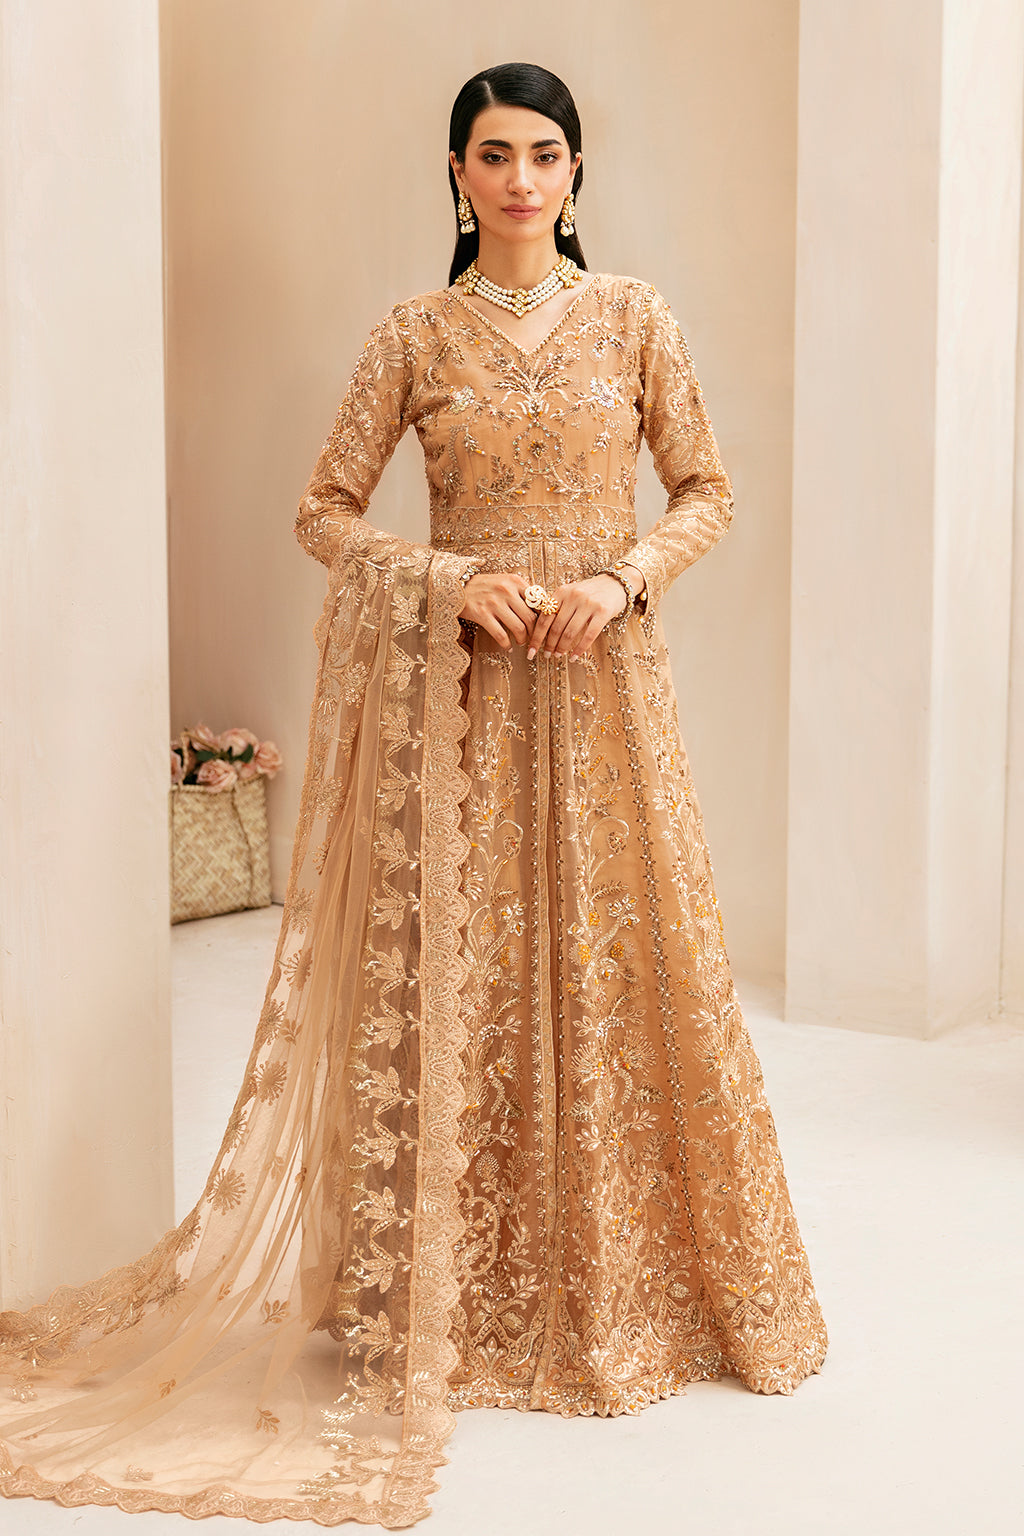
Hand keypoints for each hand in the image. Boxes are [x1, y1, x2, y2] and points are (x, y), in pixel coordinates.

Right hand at [458, 572, 536, 649]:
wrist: (457, 586)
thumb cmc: (484, 586)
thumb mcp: (504, 581)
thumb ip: (520, 592)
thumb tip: (540, 609)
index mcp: (515, 581)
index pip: (538, 602)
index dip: (543, 617)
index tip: (542, 626)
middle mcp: (506, 590)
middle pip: (530, 617)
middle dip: (534, 632)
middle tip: (532, 638)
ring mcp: (494, 603)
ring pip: (518, 628)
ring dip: (522, 639)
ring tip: (520, 642)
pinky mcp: (482, 614)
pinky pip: (500, 634)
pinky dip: (507, 644)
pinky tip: (508, 647)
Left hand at [527, 567, 643, 659]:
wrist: (615, 583)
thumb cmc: (589, 593)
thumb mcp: (570, 594)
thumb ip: (557, 607)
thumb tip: (540, 633)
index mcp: (561, 592)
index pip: (544, 618)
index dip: (536, 637)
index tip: (530, 650)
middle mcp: (573, 596)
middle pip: (556, 627)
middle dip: (549, 645)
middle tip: (546, 655)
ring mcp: (589, 603)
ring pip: (570, 632)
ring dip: (562, 647)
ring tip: (558, 655)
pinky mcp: (603, 611)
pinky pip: (589, 635)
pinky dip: (580, 648)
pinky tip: (574, 656)